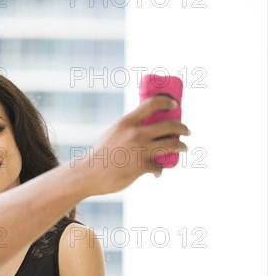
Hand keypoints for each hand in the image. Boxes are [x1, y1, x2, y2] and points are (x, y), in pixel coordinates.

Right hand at [75, 95, 189, 194]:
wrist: (89, 173)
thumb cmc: (101, 154)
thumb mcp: (113, 134)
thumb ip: (129, 129)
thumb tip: (147, 127)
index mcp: (126, 122)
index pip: (152, 104)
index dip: (167, 102)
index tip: (175, 105)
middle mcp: (135, 134)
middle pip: (169, 125)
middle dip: (182, 127)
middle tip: (186, 130)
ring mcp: (140, 150)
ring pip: (172, 144)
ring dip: (181, 146)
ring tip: (184, 147)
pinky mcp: (142, 166)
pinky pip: (159, 166)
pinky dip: (160, 170)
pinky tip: (157, 172)